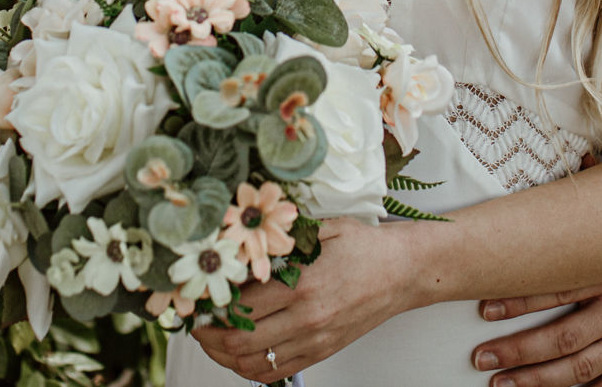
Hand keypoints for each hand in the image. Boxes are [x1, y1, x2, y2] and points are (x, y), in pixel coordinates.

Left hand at [192, 218, 417, 379]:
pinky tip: (239, 354)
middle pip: (240, 340)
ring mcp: (315, 339)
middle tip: (197, 321)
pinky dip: (250, 369)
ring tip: (212, 339)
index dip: (213, 304)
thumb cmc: (365, 247)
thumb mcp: (322, 230)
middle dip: (208, 334)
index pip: (242, 304)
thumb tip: (242, 244)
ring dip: (223, 355)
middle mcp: (307, 317)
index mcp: (303, 283)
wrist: (403, 271)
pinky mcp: (322, 352)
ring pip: (253, 363)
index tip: (200, 296)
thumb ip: (282, 240)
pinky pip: (276, 373)